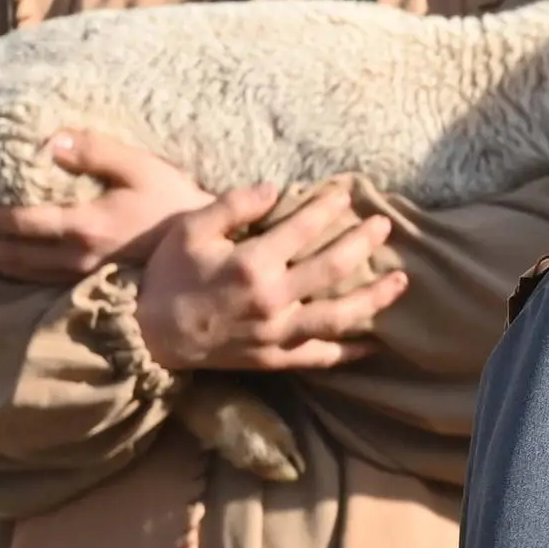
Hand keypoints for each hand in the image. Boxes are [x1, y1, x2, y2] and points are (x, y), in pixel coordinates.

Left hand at [0, 131, 209, 282]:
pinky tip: (7, 265)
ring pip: (23, 273)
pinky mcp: (93, 284)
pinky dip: (15, 274)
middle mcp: (76, 257)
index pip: (19, 223)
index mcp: (84, 226)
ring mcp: (84, 275)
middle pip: (12, 254)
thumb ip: (95, 151)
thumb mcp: (141, 168)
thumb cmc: (175, 202)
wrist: (203, 249)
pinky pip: (41, 284)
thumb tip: (52, 141)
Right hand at [132, 182, 406, 372]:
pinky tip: (376, 343)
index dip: (328, 207)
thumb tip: (275, 188)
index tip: (346, 195)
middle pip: (333, 267)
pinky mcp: (275, 359)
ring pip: (340, 316)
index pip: (304, 228)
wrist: (147, 335)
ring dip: (374, 297)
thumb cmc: (169, 276)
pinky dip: (351, 351)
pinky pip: (322, 357)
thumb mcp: (190, 230)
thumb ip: (233, 206)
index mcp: (253, 264)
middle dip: (363, 243)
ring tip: (401, 281)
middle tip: (384, 226)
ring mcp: (278, 333)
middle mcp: (273, 300)